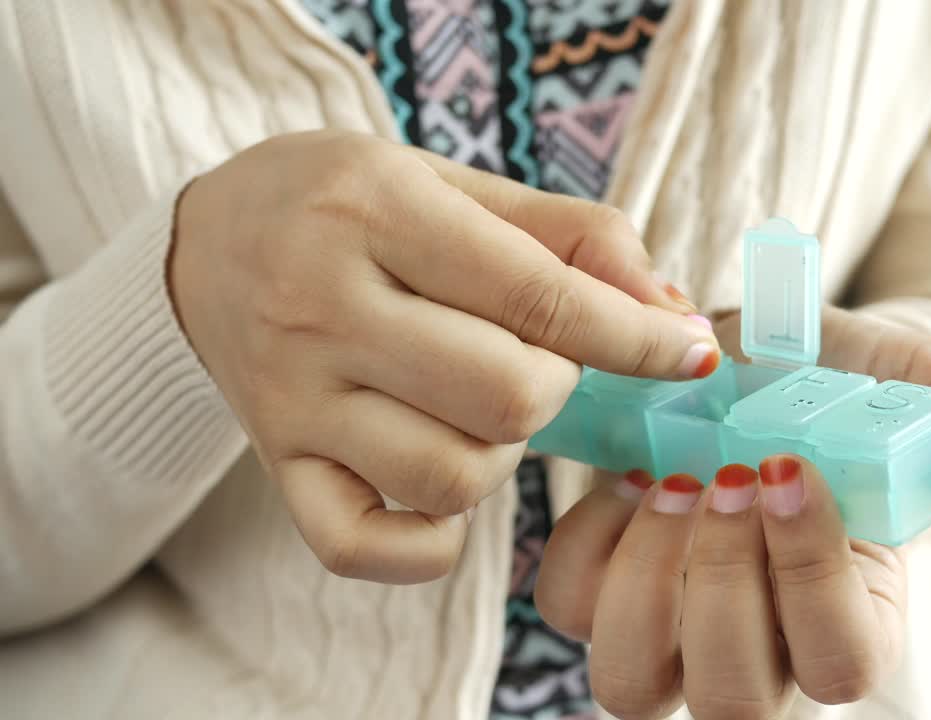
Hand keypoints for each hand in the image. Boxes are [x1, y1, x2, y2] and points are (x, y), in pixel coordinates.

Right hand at [169, 129, 718, 583]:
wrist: (208, 240)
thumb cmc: (350, 203)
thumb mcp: (457, 182)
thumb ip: (575, 237)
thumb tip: (674, 314)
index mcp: (375, 211)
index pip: (540, 297)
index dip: (639, 337)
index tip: (690, 352)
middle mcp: (320, 306)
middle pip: (508, 397)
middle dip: (561, 385)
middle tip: (540, 357)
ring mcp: (292, 398)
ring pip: (453, 476)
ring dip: (503, 451)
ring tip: (479, 405)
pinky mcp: (278, 463)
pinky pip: (366, 546)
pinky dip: (433, 538)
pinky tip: (445, 483)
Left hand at [535, 307, 930, 717]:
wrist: (769, 357)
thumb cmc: (856, 385)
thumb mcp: (929, 395)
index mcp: (857, 617)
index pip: (844, 663)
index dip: (811, 580)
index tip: (791, 470)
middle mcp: (766, 646)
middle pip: (734, 701)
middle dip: (723, 586)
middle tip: (727, 476)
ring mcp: (677, 624)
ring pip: (634, 682)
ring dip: (645, 581)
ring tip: (669, 480)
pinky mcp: (609, 583)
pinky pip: (570, 606)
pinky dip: (585, 543)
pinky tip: (626, 473)